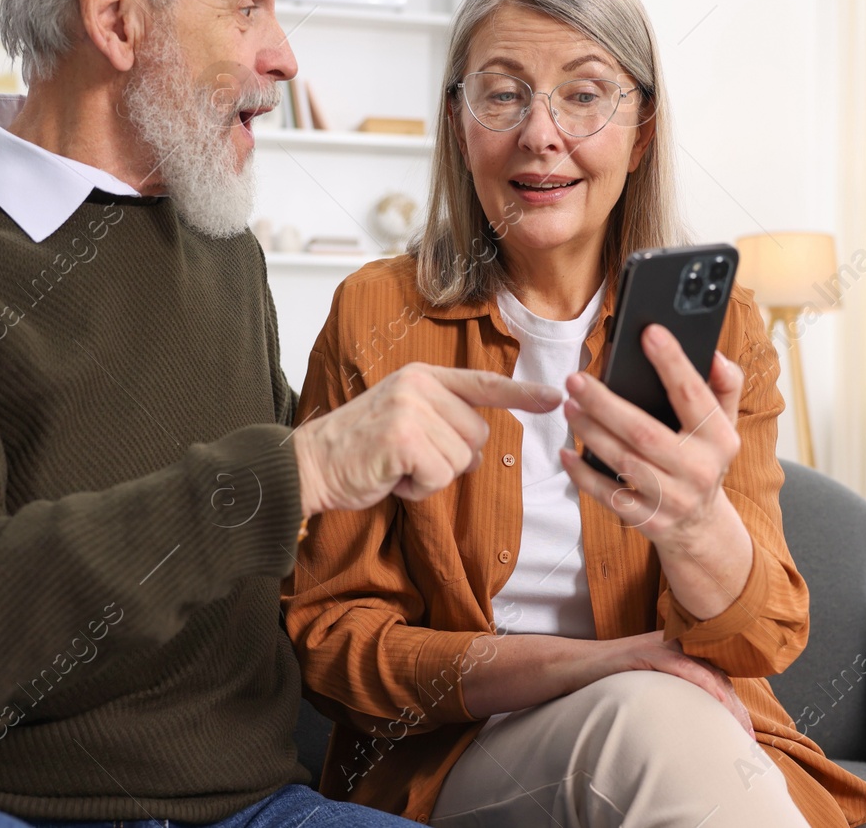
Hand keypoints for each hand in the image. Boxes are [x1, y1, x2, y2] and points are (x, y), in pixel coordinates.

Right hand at [292, 363, 560, 515]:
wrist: (310, 465)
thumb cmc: (358, 450)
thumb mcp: (402, 418)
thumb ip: (441, 419)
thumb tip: (478, 450)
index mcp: (421, 377)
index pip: (482, 383)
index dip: (522, 394)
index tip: (556, 397)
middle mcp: (419, 385)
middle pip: (477, 436)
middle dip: (450, 459)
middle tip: (407, 457)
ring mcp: (412, 409)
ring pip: (461, 461)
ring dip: (431, 476)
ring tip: (395, 466)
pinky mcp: (405, 439)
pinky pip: (441, 477)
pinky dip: (419, 489)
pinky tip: (391, 477)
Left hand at [559, 323, 742, 547]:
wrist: (701, 525)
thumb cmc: (705, 459)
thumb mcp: (726, 424)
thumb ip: (725, 386)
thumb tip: (715, 356)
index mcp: (719, 439)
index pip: (693, 396)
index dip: (672, 363)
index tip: (649, 334)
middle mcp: (698, 470)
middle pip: (644, 432)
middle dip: (605, 404)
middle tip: (576, 380)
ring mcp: (672, 499)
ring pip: (622, 462)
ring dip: (591, 432)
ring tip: (569, 406)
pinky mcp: (648, 520)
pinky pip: (608, 495)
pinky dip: (583, 474)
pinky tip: (566, 452)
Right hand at [606, 631, 754, 736]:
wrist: (572, 666)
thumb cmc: (608, 680)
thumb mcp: (648, 686)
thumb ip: (671, 694)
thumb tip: (694, 724)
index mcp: (678, 651)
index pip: (718, 677)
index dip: (736, 705)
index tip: (746, 735)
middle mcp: (674, 645)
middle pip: (718, 676)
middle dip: (737, 710)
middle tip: (748, 741)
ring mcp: (660, 646)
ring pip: (706, 671)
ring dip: (727, 702)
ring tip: (739, 729)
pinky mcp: (646, 653)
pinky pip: (682, 666)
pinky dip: (702, 683)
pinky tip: (716, 700)